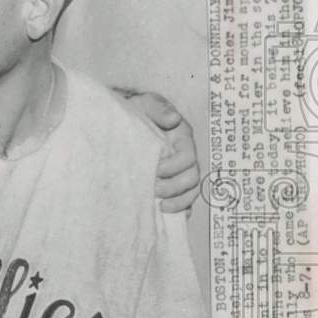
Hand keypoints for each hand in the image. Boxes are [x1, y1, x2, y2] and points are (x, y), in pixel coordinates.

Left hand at [124, 91, 200, 214]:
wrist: (125, 119)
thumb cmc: (137, 110)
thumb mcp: (145, 103)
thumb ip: (159, 108)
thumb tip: (173, 118)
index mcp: (182, 137)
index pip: (188, 157)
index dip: (174, 167)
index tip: (155, 170)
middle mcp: (185, 155)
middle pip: (192, 178)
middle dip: (174, 187)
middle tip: (154, 190)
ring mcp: (180, 170)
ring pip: (191, 191)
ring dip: (179, 201)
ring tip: (160, 206)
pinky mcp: (172, 180)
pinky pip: (184, 199)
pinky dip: (180, 208)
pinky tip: (167, 214)